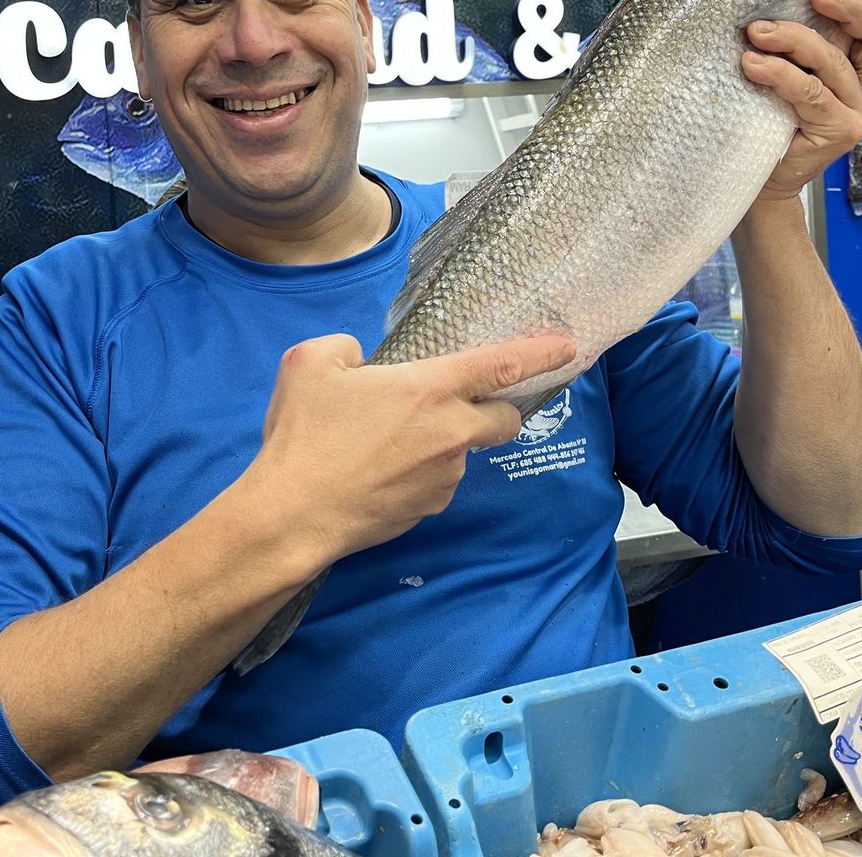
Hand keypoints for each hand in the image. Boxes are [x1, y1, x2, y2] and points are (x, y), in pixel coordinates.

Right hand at [243, 333, 575, 562]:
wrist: (293, 515)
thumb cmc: (305, 435)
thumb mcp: (309, 364)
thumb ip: (345, 348)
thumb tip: (359, 361)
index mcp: (431, 389)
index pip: (503, 364)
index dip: (541, 353)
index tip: (568, 347)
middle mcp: (451, 434)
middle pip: (505, 419)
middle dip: (499, 408)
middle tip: (461, 403)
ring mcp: (444, 477)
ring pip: (463, 453)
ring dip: (443, 444)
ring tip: (385, 444)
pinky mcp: (429, 510)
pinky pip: (437, 482)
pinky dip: (420, 473)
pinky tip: (379, 474)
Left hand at [739, 0, 861, 202]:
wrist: (761, 180)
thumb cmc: (769, 121)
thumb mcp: (790, 75)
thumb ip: (802, 47)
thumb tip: (782, 0)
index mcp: (861, 75)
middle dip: (850, 8)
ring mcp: (857, 114)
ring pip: (835, 63)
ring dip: (794, 39)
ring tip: (756, 32)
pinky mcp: (840, 132)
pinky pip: (811, 92)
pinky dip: (780, 74)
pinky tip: (753, 65)